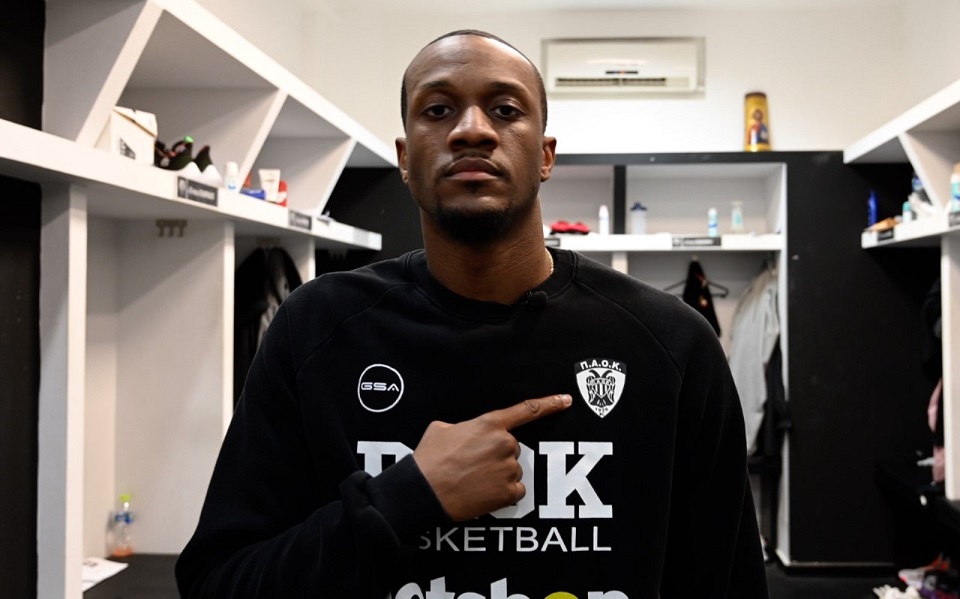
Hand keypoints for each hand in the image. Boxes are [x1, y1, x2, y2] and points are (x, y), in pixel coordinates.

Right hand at [413, 393, 572, 520]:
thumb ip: (464, 426)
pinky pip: (515, 490)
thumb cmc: (429, 459)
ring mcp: (508, 468)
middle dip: (497, 456)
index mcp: (489, 424)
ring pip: (513, 470)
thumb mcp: (441, 428)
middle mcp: (504, 443)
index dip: (549, 404)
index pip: (526, 410)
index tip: (566, 400)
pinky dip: (502, 494)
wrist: (423, 491)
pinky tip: (482, 493)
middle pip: (512, 448)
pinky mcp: (509, 492)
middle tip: (472, 465)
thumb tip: (466, 433)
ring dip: (498, 475)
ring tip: (473, 480)